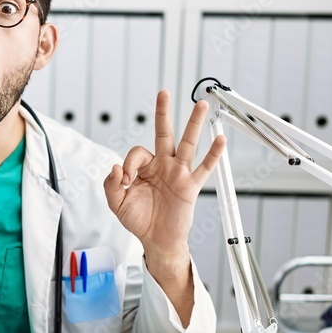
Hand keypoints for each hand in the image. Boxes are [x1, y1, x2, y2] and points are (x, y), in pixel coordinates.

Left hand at [104, 90, 224, 266]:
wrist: (157, 240)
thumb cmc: (139, 220)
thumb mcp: (117, 203)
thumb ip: (112, 185)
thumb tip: (117, 167)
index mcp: (145, 167)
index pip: (137, 153)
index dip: (129, 164)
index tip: (127, 180)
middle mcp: (163, 165)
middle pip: (164, 133)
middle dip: (163, 113)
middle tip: (163, 93)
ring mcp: (178, 173)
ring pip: (187, 144)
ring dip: (193, 124)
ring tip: (200, 105)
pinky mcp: (190, 186)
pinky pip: (204, 168)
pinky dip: (213, 155)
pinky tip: (220, 140)